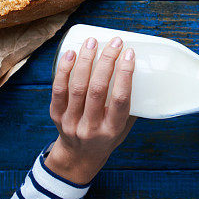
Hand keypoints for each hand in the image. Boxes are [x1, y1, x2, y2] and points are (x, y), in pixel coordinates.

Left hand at [44, 36, 135, 183]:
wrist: (79, 156)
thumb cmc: (108, 136)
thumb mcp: (124, 126)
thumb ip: (131, 103)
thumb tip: (142, 68)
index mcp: (112, 129)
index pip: (120, 99)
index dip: (125, 74)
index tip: (129, 53)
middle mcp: (91, 127)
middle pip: (97, 90)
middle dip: (106, 61)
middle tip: (114, 42)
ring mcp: (71, 122)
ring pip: (77, 87)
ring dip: (86, 60)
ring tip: (92, 41)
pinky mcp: (56, 115)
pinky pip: (58, 90)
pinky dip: (64, 70)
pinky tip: (70, 54)